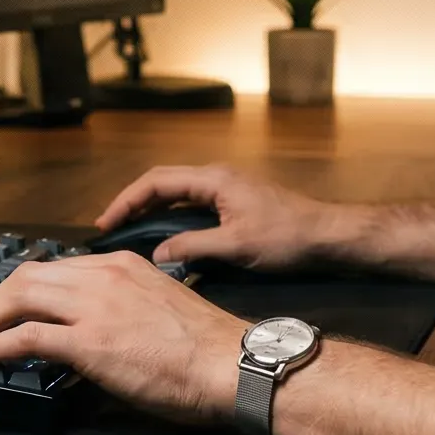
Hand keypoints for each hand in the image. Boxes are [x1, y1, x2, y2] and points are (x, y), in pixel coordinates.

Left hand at [0, 252, 248, 424]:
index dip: (26, 287)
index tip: (14, 307)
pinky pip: (24, 336)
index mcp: (122, 265)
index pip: (58, 267)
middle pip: (28, 275)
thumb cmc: (207, 347)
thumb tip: (96, 331)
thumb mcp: (158, 307)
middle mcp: (103, 276)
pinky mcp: (88, 342)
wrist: (230, 364)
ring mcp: (94, 307)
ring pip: (19, 297)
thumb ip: (123, 307)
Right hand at [95, 165, 344, 271]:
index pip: (157, 182)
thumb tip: (157, 256)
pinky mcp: (236, 203)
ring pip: (179, 195)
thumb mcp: (236, 246)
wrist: (328, 235)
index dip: (127, 201)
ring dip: (153, 211)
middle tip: (111, 229)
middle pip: (163, 184)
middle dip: (134, 204)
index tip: (106, 222)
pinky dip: (173, 219)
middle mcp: (217, 178)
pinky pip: (194, 206)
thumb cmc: (287, 237)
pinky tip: (166, 240)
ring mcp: (227, 189)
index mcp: (214, 180)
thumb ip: (193, 248)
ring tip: (130, 234)